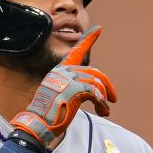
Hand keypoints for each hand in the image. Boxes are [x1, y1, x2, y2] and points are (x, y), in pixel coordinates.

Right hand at [11, 26, 116, 146]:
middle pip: (94, 73)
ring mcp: (69, 79)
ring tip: (104, 110)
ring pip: (96, 83)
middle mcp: (64, 72)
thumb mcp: (60, 95)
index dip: (88, 40)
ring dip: (103, 98)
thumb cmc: (48, 114)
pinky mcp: (75, 89)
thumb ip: (73, 88)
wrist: (38, 123)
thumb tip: (93, 91)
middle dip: (106, 85)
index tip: (98, 29)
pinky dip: (101, 103)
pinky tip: (102, 111)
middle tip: (113, 98)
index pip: (76, 51)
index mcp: (59, 71)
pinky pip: (96, 93)